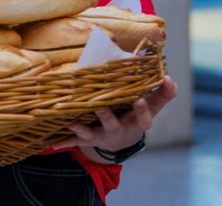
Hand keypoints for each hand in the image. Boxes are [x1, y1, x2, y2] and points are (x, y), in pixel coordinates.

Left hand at [43, 76, 176, 160]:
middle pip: (113, 124)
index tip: (140, 99)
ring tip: (71, 123)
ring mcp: (103, 135)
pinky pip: (76, 141)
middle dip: (106, 116)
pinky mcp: (90, 139)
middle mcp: (119, 129)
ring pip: (92, 133)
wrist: (123, 140)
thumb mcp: (152, 107)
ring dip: (81, 129)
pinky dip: (64, 141)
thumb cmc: (137, 115)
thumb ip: (163, 93)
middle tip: (100, 106)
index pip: (142, 116)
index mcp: (135, 120)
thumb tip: (170, 77)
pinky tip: (51, 144)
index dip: (142, 109)